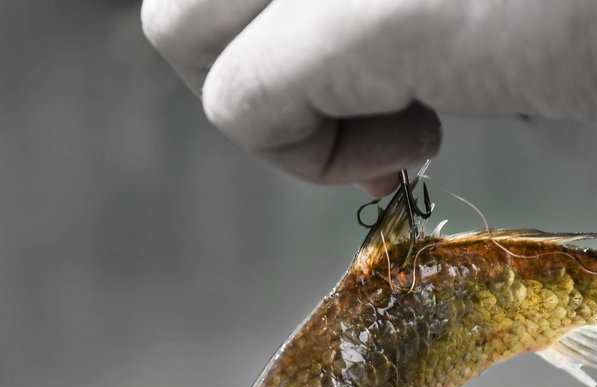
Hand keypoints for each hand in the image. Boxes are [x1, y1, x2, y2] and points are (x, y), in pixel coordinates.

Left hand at [142, 0, 596, 193]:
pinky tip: (420, 140)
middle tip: (362, 72)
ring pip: (176, 27)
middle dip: (252, 37)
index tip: (368, 36)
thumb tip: (350, 29)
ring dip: (271, 92)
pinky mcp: (357, 17)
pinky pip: (239, 113)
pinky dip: (312, 160)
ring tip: (396, 106)